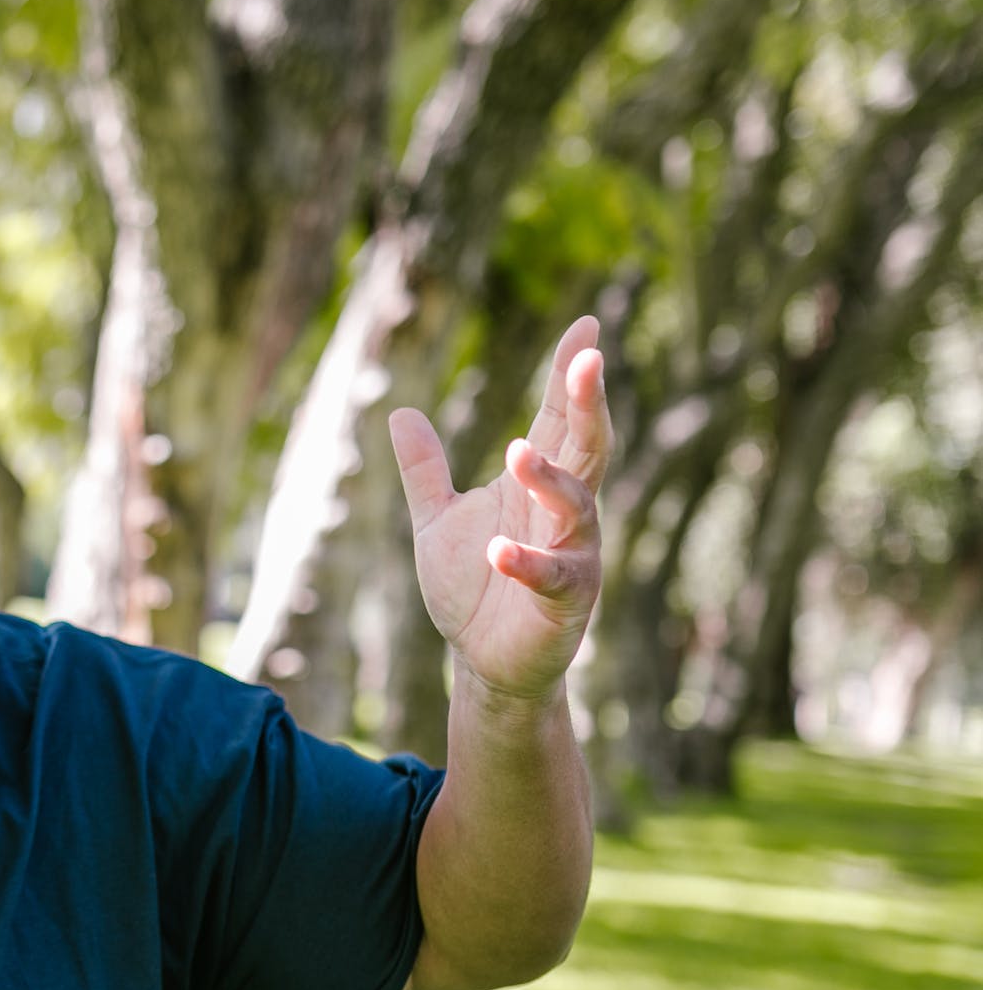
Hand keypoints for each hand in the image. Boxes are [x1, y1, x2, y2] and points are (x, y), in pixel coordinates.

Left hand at [388, 317, 612, 705]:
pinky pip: (552, 576)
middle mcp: (567, 513)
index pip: (560, 420)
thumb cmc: (472, 587)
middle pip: (586, 447)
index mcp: (538, 485)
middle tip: (589, 358)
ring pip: (578, 506)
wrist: (482, 661)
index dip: (571, 376)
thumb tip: (400, 411)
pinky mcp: (566, 601)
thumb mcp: (437, 519)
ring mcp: (574, 555)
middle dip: (587, 403)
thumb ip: (425, 469)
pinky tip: (498, 549)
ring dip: (549, 478)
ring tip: (515, 452)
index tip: (585, 327)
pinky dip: (526, 561)